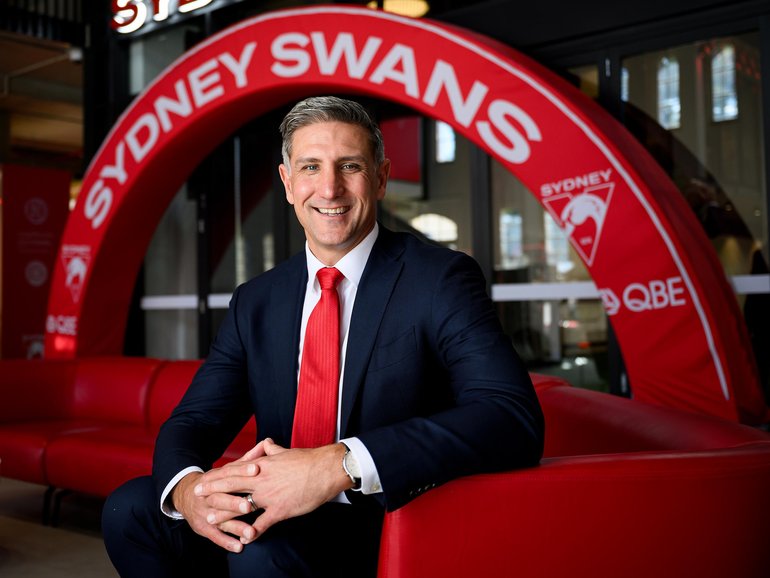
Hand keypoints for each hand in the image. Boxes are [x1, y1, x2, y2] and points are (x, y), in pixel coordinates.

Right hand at [171, 441, 267, 551]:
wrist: (185, 494)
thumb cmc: (216, 481)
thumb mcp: (227, 470)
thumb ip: (247, 460)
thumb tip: (266, 443)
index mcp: (215, 478)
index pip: (229, 473)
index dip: (242, 470)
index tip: (257, 469)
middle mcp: (208, 495)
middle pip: (221, 498)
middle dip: (234, 502)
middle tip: (249, 506)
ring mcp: (205, 512)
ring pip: (219, 520)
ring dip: (235, 526)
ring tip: (250, 532)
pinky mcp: (203, 528)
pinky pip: (215, 536)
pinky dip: (226, 542)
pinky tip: (239, 547)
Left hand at [193, 440, 352, 544]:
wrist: (323, 469)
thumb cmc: (307, 460)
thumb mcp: (286, 451)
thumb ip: (272, 450)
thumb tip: (267, 443)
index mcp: (262, 465)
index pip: (235, 470)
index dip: (218, 475)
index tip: (205, 478)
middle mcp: (261, 480)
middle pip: (231, 485)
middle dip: (213, 490)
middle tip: (196, 494)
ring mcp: (269, 496)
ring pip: (241, 505)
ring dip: (225, 512)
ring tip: (210, 518)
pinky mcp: (280, 510)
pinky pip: (262, 522)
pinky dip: (252, 531)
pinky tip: (244, 538)